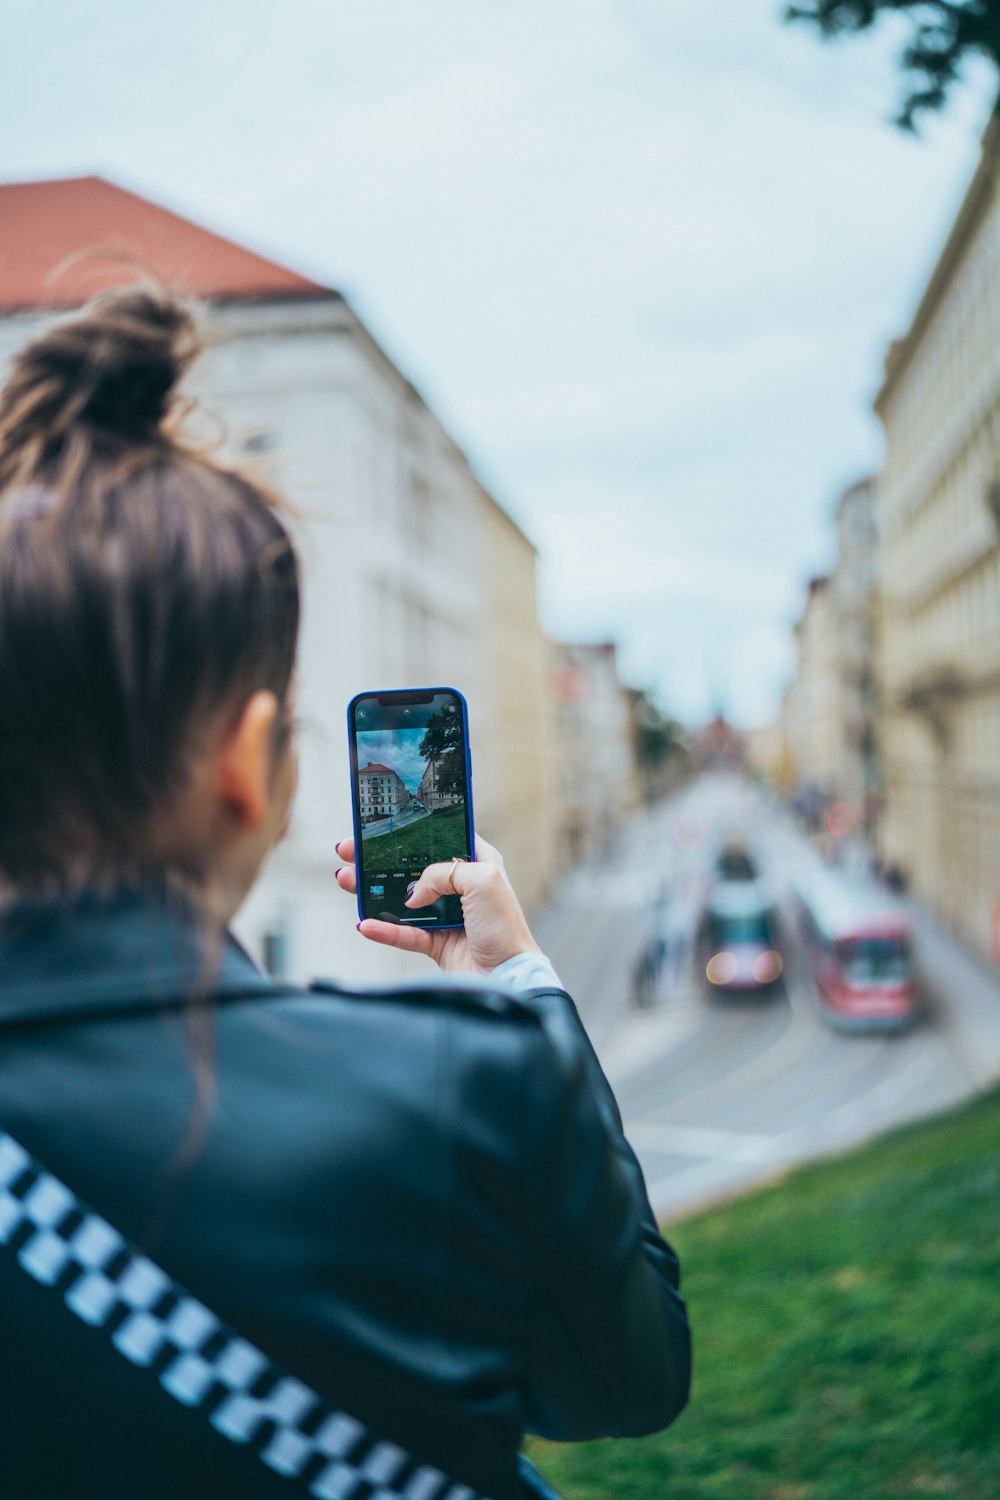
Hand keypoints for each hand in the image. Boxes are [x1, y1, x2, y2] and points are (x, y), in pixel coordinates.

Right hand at [334, 833, 539, 974]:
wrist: (508, 975)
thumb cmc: (506, 927)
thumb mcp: (482, 881)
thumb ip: (442, 874)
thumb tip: (413, 892)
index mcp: (477, 863)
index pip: (440, 839)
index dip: (412, 831)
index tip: (383, 826)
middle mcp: (460, 886)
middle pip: (411, 867)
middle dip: (378, 859)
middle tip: (350, 850)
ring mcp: (445, 914)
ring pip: (401, 899)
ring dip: (372, 890)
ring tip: (346, 879)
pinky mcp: (435, 942)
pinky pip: (403, 933)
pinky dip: (383, 930)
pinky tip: (365, 924)